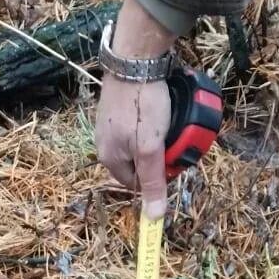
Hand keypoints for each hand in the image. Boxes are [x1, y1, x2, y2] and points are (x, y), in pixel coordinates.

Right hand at [95, 77, 170, 218]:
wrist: (133, 59)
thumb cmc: (141, 106)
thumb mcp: (151, 149)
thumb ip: (153, 182)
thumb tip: (154, 218)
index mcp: (109, 160)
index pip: (137, 183)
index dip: (158, 176)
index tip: (173, 160)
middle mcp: (104, 144)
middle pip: (137, 163)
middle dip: (156, 156)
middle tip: (174, 139)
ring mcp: (108, 124)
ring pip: (138, 143)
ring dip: (155, 139)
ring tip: (169, 124)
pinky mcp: (115, 107)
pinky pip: (135, 124)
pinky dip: (148, 121)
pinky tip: (157, 110)